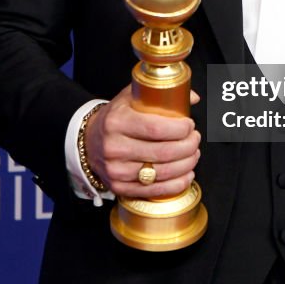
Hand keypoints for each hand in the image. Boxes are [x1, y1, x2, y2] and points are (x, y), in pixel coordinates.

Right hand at [84, 85, 200, 197]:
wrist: (89, 142)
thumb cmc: (116, 118)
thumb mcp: (131, 98)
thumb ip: (160, 93)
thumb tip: (193, 97)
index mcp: (117, 122)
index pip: (156, 128)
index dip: (180, 129)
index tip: (190, 125)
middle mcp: (114, 147)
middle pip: (163, 152)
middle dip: (188, 146)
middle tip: (195, 139)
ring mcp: (116, 170)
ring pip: (162, 173)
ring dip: (187, 164)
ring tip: (194, 154)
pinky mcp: (119, 187)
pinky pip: (155, 190)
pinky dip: (177, 184)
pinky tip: (187, 174)